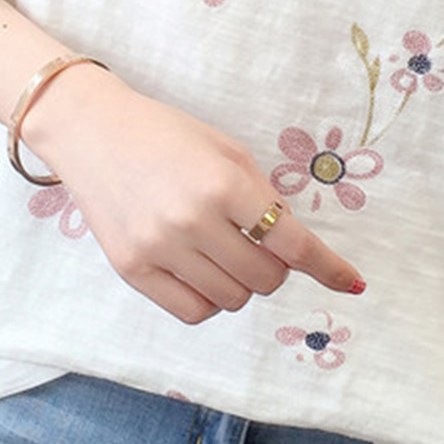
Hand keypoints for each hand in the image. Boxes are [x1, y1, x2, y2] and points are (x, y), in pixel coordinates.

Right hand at [25, 63, 364, 323]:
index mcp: (224, 184)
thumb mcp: (226, 151)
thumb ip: (262, 196)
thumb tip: (293, 244)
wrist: (92, 132)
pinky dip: (210, 298)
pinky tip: (202, 271)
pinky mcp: (133, 270)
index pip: (292, 243)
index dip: (327, 267)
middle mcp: (192, 221)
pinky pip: (194, 311)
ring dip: (242, 282)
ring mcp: (159, 249)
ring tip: (223, 250)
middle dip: (274, 266)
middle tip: (257, 242)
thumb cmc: (168, 135)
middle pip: (266, 279)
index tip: (351, 283)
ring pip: (233, 300)